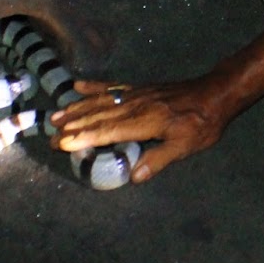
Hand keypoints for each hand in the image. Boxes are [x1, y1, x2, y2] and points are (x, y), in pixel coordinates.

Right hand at [51, 77, 230, 183]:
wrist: (215, 93)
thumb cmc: (201, 124)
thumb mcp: (184, 146)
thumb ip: (158, 159)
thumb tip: (134, 176)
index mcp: (144, 122)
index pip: (108, 131)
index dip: (84, 137)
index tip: (62, 143)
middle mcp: (135, 106)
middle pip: (98, 116)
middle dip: (73, 125)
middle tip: (49, 134)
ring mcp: (136, 95)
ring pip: (101, 101)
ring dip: (77, 108)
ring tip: (56, 115)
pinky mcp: (140, 88)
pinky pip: (112, 87)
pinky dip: (93, 87)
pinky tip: (77, 86)